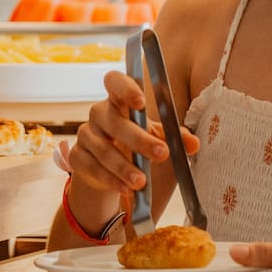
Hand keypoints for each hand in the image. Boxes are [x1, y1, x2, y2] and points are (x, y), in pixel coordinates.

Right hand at [56, 70, 198, 220]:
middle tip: (161, 154)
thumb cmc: (134, 142)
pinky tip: (126, 189)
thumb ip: (174, 137)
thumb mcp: (156, 136)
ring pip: (103, 149)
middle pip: (114, 121)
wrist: (107, 169)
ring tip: (141, 182)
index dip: (125, 88)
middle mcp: (99, 114)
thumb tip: (194, 144)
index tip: (141, 102)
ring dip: (124, 167)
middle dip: (139, 139)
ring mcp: (86, 135)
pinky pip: (91, 168)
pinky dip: (110, 180)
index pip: (114, 81)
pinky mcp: (77, 157)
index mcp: (118, 100)